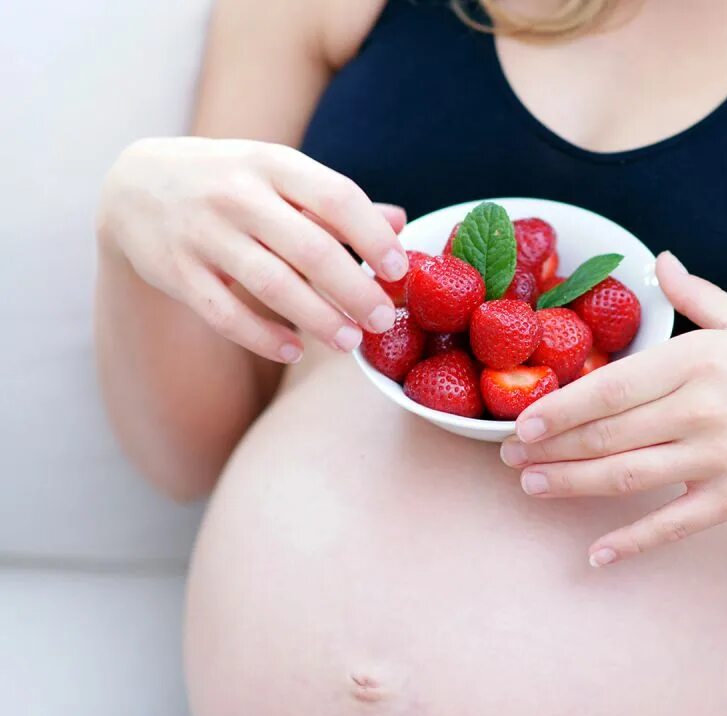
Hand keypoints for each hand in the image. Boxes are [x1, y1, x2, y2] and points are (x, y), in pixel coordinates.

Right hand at [97, 137, 407, 362]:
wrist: (136, 186)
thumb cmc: (228, 182)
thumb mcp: (278, 175)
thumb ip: (334, 202)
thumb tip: (401, 221)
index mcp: (272, 163)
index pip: (336, 197)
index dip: (373, 237)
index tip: (399, 271)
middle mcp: (237, 194)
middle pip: (310, 249)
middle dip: (354, 290)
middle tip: (382, 320)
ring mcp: (203, 233)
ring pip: (272, 285)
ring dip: (318, 319)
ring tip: (349, 343)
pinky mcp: (177, 272)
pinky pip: (226, 314)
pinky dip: (263, 337)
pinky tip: (295, 352)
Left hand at [500, 252, 726, 566]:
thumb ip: (697, 297)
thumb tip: (659, 262)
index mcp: (696, 361)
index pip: (609, 389)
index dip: (558, 409)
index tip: (520, 422)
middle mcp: (700, 409)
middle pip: (606, 435)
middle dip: (550, 448)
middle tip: (510, 457)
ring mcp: (718, 457)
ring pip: (627, 476)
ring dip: (573, 485)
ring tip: (531, 487)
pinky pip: (675, 524)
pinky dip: (634, 542)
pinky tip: (597, 555)